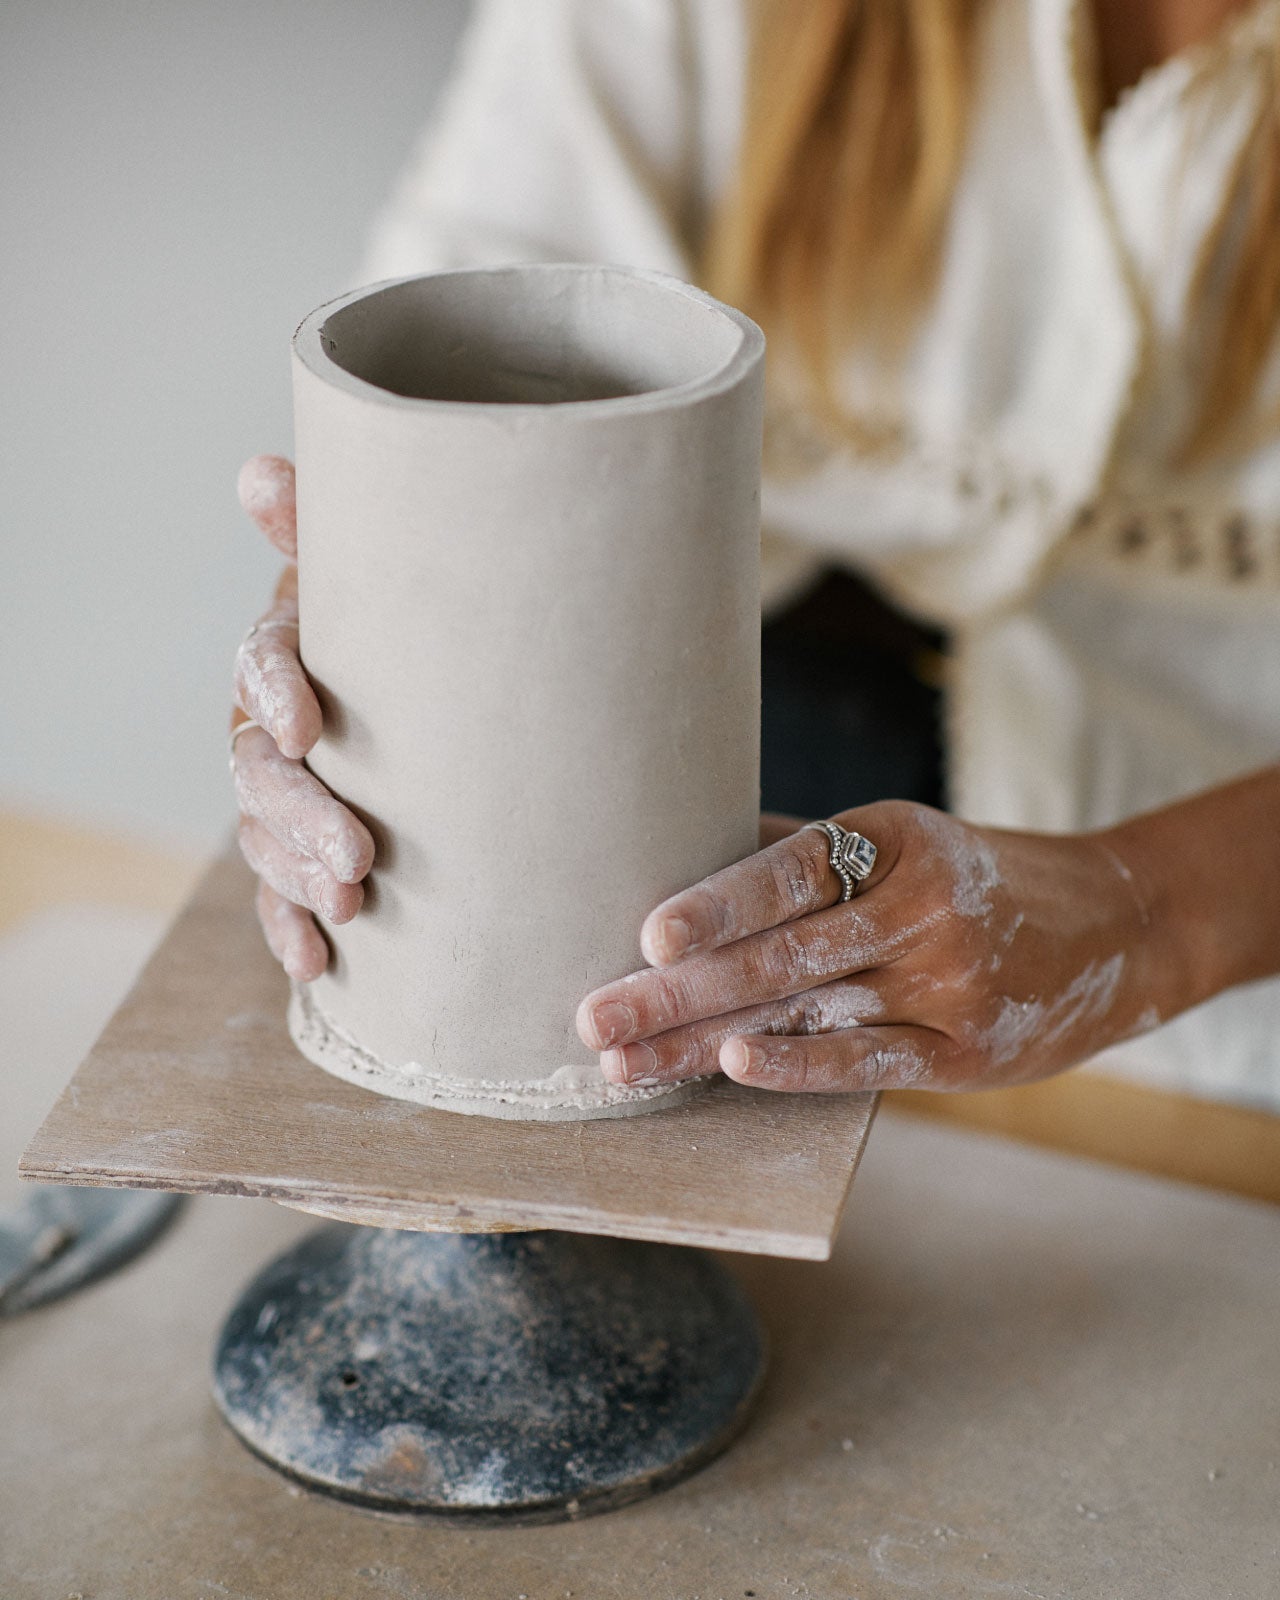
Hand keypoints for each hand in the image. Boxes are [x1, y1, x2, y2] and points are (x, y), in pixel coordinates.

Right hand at [230, 455, 374, 979]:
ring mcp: (285, 796)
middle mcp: (275, 725)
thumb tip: (257, 471)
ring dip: (297, 875)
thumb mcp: (391, 581)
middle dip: (301, 814)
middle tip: (357, 854)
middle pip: (262, 769)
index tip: (308, 724)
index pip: (261, 662)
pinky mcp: (304, 854)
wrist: (458, 697)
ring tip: (350, 904)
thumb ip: (329, 533)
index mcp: (291, 650)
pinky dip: (291, 929)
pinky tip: (318, 962)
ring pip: (265, 837)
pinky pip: (280, 898)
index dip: (277, 690)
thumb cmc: (424, 631)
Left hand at [575, 801, 1159, 1093]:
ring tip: (623, 1061)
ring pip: (806, 1013)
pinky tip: (733, 1069)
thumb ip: (805, 852)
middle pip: (781, 955)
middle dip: (676, 990)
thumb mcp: (905, 840)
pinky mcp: (966, 1051)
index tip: (647, 934)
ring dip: (703, 1042)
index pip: (793, 870)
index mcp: (895, 840)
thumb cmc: (973, 878)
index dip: (720, 902)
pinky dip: (797, 1066)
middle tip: (594, 1015)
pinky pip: (867, 1061)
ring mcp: (947, 983)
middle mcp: (921, 909)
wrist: (1115, 926)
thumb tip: (682, 846)